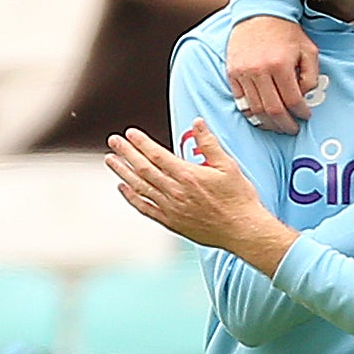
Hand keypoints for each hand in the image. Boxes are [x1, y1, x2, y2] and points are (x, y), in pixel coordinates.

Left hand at [107, 121, 296, 274]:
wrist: (243, 231)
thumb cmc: (239, 200)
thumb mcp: (228, 166)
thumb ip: (209, 143)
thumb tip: (197, 123)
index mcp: (188, 175)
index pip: (157, 155)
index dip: (141, 143)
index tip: (130, 133)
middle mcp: (175, 192)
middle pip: (143, 169)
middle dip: (126, 153)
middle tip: (113, 142)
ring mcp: (171, 209)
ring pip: (140, 188)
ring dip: (123, 173)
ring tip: (111, 161)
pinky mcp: (172, 223)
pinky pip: (145, 208)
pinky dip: (132, 198)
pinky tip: (123, 188)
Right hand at [227, 17, 319, 135]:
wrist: (260, 12)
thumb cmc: (287, 32)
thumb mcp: (308, 50)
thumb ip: (311, 76)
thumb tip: (304, 97)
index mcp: (280, 65)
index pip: (292, 101)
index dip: (301, 113)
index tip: (305, 116)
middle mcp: (260, 70)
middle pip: (273, 111)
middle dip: (285, 125)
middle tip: (292, 129)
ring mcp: (243, 73)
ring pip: (255, 110)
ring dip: (268, 123)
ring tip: (277, 126)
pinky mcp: (232, 73)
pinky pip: (241, 102)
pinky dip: (251, 114)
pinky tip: (262, 116)